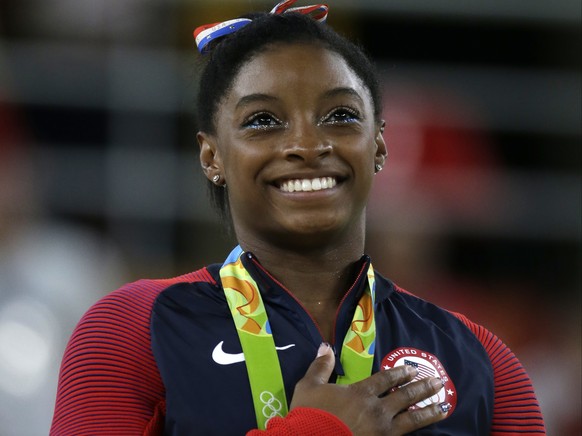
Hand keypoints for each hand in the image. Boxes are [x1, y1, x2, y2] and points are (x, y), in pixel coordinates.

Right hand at [290, 343, 448, 434]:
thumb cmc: (309, 415)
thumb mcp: (309, 387)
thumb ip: (321, 366)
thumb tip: (325, 346)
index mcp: (360, 393)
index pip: (386, 380)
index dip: (399, 373)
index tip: (412, 370)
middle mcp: (376, 410)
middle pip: (405, 396)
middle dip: (423, 388)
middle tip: (438, 382)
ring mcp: (382, 431)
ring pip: (412, 419)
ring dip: (429, 412)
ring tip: (444, 408)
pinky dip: (418, 433)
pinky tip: (425, 433)